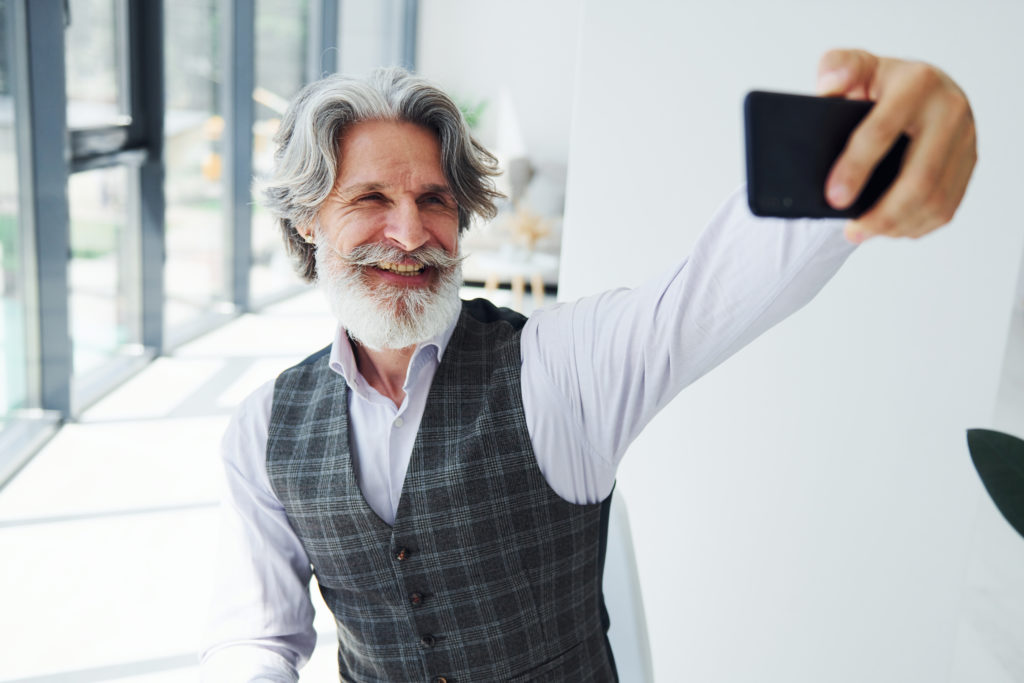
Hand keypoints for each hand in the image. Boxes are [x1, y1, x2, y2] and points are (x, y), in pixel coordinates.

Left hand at [817, 49, 976, 243]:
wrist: (917, 89)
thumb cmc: (877, 83)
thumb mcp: (854, 68)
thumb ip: (837, 68)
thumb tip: (829, 88)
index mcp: (918, 83)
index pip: (883, 132)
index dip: (855, 168)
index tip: (833, 199)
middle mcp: (950, 109)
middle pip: (920, 178)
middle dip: (882, 213)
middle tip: (850, 232)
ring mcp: (966, 138)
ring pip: (936, 199)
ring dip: (898, 225)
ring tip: (863, 232)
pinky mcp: (969, 162)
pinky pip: (947, 207)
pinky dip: (916, 225)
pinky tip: (889, 227)